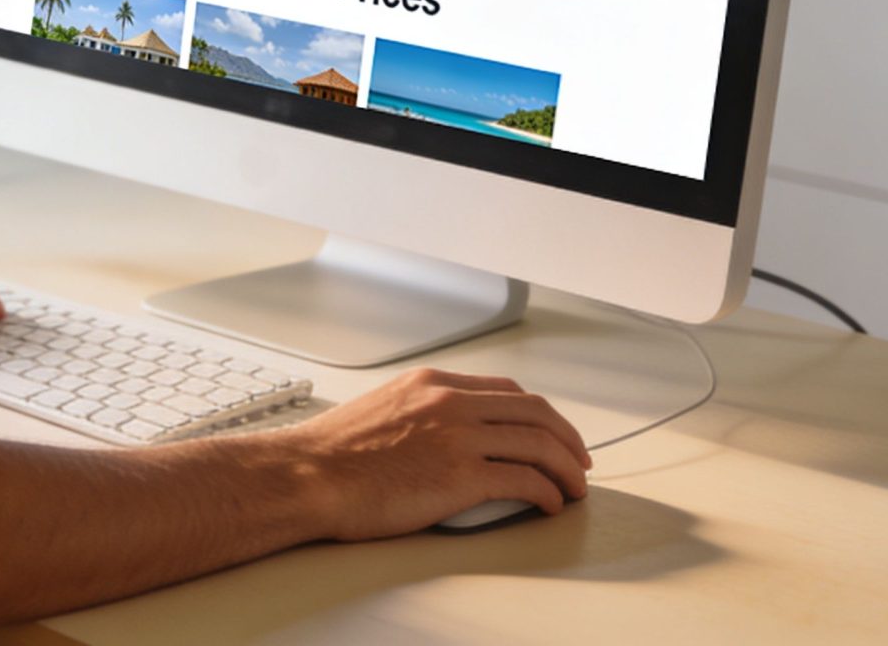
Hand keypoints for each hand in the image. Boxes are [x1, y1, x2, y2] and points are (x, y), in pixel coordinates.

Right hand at [290, 367, 592, 537]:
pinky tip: (550, 505)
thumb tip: (444, 437)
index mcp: (431, 383)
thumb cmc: (331, 454)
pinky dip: (547, 493)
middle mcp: (450, 402)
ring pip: (539, 443)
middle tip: (579, 461)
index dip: (539, 413)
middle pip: (534, 411)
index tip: (550, 432)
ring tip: (574, 488)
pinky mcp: (461, 477)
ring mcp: (458, 437)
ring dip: (567, 469)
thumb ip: (419, 413)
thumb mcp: (380, 409)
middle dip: (567, 437)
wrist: (308, 475)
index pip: (505, 389)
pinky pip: (525, 481)